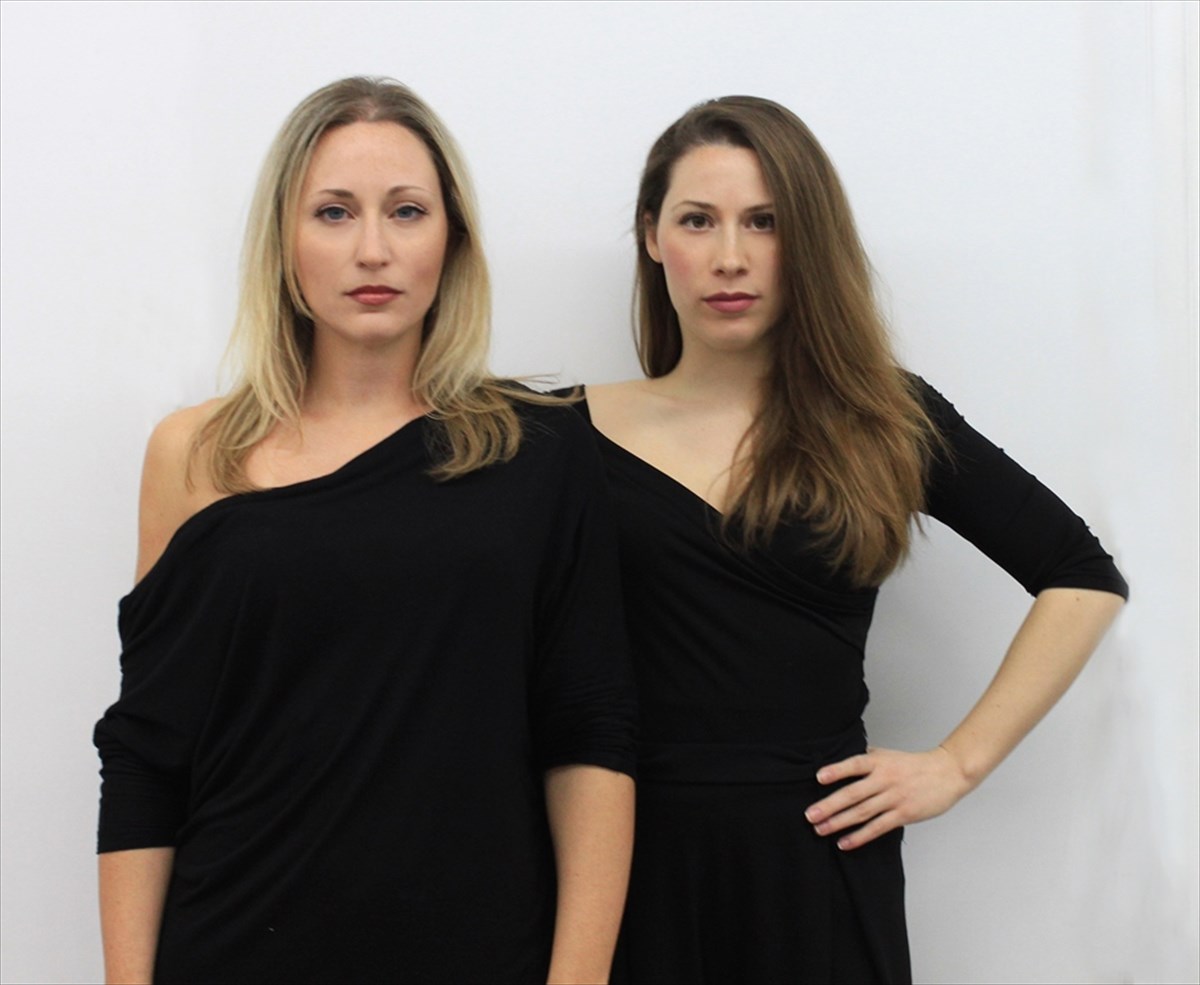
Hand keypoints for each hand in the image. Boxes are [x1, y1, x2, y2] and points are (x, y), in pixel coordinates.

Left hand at [804, 746, 971, 850]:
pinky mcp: (903, 814)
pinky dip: (859, 836)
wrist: (947, 773)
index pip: (855, 764)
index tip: (818, 777)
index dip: (837, 770)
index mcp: (879, 762)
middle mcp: (885, 779)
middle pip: (853, 793)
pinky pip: (877, 828)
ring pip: (862, 812)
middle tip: (810, 815)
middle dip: (829, 805)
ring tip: (820, 829)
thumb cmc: (914, 764)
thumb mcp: (888, 755)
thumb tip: (841, 760)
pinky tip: (844, 843)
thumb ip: (867, 758)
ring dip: (839, 822)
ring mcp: (894, 798)